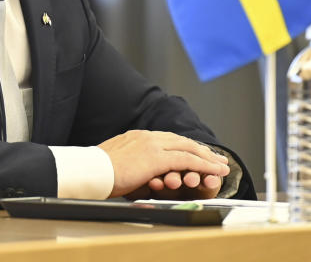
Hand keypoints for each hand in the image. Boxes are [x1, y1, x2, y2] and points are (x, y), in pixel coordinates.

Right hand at [97, 130, 228, 197]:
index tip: (195, 153)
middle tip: (216, 158)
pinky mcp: (156, 157)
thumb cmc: (97, 173)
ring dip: (208, 158)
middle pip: (181, 141)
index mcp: (137, 137)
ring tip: (222, 166)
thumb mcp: (116, 164)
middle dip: (201, 150)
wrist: (89, 172)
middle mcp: (147, 136)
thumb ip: (131, 164)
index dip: (184, 147)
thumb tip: (137, 175)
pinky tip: (214, 171)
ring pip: (188, 149)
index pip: (168, 140)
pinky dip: (203, 165)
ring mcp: (152, 145)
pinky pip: (186, 160)